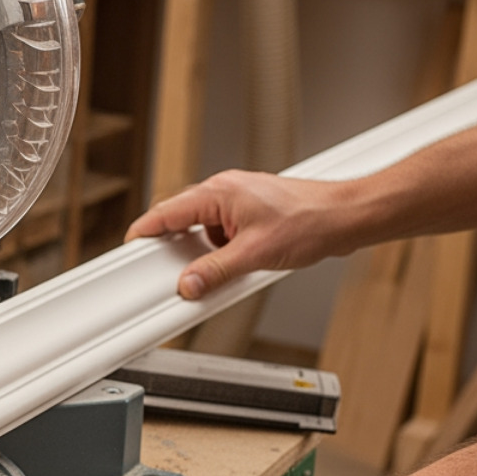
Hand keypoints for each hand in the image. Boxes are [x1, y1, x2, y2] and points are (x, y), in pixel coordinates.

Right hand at [125, 172, 365, 298]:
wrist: (345, 217)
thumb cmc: (310, 221)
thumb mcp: (254, 254)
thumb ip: (215, 271)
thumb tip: (188, 284)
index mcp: (218, 192)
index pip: (166, 212)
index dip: (145, 232)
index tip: (131, 249)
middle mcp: (225, 192)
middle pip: (181, 221)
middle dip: (176, 249)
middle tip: (169, 271)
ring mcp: (239, 201)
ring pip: (204, 229)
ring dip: (205, 252)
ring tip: (218, 270)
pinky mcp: (252, 214)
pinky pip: (223, 234)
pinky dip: (224, 251)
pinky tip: (237, 266)